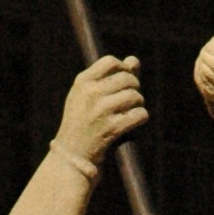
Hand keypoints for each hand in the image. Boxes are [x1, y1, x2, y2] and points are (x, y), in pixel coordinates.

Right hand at [52, 54, 145, 170]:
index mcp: (83, 82)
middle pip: (127, 78)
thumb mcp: (88, 95)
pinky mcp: (111, 129)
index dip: (123, 68)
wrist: (72, 154)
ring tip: (132, 110)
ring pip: (135, 96)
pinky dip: (141, 117)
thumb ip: (111, 76)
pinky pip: (139, 115)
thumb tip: (134, 60)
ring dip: (138, 103)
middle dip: (134, 87)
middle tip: (131, 99)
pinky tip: (134, 121)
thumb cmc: (83, 121)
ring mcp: (101, 111)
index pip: (111, 62)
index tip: (124, 80)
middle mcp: (91, 94)